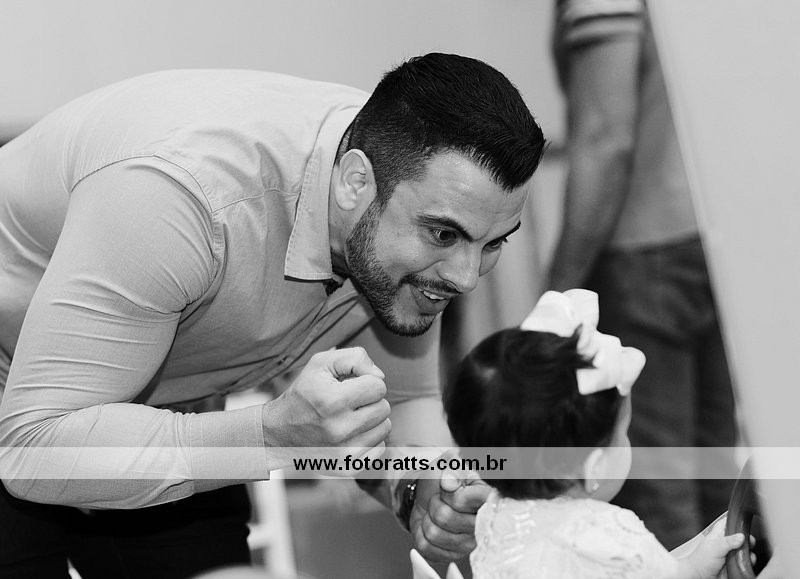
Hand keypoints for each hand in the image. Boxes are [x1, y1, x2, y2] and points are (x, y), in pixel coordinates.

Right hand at [261, 348, 390, 466]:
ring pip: (384, 428)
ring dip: (371, 420)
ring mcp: (344, 452)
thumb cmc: (304, 394)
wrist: (279, 433)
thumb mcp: (320, 364)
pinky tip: (351, 434)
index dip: (367, 381)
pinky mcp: (348, 468)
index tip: (351, 385)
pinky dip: (369, 440)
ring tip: (350, 417)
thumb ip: (354, 358)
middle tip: (350, 402)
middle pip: (384, 408)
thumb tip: (380, 375)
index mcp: (332, 401)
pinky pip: (380, 449)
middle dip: (370, 401)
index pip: (378, 386)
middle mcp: (339, 429)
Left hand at [408, 459, 490, 562]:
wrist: (428, 494)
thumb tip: (448, 483)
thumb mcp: (448, 463)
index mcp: (487, 499)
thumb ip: (452, 465)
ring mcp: (469, 544)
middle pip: (444, 517)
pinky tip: (431, 525)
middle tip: (440, 499)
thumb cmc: (443, 478)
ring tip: (435, 512)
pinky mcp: (452, 556)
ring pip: (433, 533)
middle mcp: (482, 525)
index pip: (463, 500)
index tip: (448, 486)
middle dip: (434, 503)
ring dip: (427, 518)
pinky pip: (426, 547)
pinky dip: (421, 533)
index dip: (449, 493)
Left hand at [677, 516, 743, 578]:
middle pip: (741, 537)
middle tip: (749, 544)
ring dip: (749, 553)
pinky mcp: (734, 565)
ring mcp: (730, 554)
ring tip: (747, 556)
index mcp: (719, 534)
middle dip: (747, 540)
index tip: (745, 524)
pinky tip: (746, 564)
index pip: (729, 522)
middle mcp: (726, 543)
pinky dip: (748, 563)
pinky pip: (745, 563)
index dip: (737, 521)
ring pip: (745, 550)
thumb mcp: (715, 547)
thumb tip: (741, 536)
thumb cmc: (700, 560)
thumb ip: (728, 541)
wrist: (699, 576)